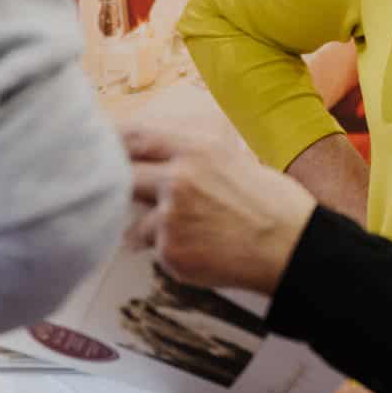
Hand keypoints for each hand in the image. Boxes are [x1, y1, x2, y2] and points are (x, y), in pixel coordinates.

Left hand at [122, 120, 316, 294]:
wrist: (292, 248)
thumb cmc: (274, 204)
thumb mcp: (236, 160)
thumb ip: (194, 158)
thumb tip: (163, 159)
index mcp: (196, 150)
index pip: (136, 138)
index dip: (112, 140)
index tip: (99, 144)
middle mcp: (178, 179)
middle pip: (124, 177)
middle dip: (123, 189)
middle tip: (122, 196)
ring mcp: (171, 217)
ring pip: (138, 224)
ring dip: (152, 231)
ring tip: (192, 235)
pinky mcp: (171, 252)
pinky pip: (157, 252)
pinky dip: (172, 254)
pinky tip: (203, 252)